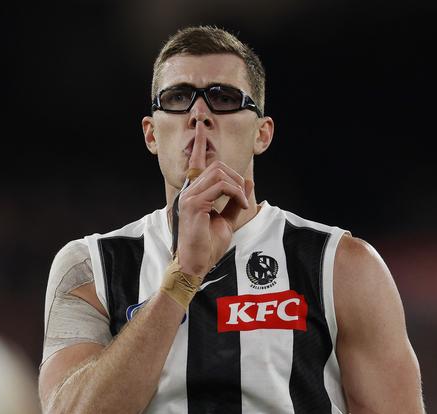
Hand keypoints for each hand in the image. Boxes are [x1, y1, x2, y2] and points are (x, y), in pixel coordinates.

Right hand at [176, 128, 252, 277]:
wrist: (196, 264)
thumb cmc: (208, 246)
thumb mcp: (227, 220)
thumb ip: (235, 201)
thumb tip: (247, 184)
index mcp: (195, 194)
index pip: (196, 163)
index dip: (199, 143)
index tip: (200, 126)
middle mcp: (189, 192)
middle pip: (217, 167)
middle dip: (237, 178)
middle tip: (243, 198)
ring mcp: (189, 197)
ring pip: (220, 174)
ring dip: (238, 187)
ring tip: (242, 204)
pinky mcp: (194, 204)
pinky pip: (221, 186)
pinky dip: (236, 193)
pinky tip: (240, 205)